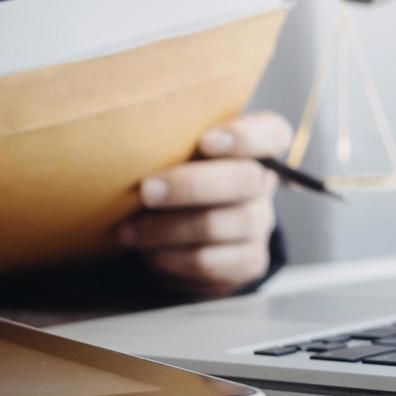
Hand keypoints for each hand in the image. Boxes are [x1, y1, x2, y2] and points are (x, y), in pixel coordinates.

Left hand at [117, 112, 288, 296]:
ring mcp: (259, 225)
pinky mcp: (247, 261)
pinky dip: (170, 258)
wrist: (184, 235)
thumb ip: (168, 142)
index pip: (270, 134)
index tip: (205, 141)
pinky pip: (208, 262)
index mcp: (254, 147)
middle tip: (147, 191)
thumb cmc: (174, 178)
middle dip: (189, 185)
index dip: (245, 137)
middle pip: (244, 180)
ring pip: (219, 225)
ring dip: (167, 229)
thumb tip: (124, 133)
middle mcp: (262, 185)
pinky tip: (147, 252)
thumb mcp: (176, 154)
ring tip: (129, 231)